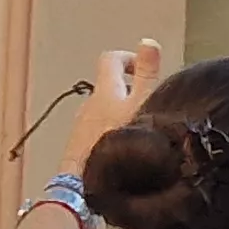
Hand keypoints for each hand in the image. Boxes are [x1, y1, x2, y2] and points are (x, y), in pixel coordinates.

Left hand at [57, 41, 162, 173]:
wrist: (89, 186)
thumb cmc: (118, 143)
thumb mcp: (141, 105)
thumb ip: (146, 75)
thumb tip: (148, 42)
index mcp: (104, 90)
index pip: (111, 60)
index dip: (128, 59)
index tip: (143, 70)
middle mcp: (89, 105)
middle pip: (107, 88)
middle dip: (127, 91)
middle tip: (148, 104)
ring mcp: (81, 128)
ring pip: (102, 112)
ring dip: (119, 115)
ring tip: (138, 131)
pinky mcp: (79, 149)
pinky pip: (97, 133)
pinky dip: (110, 134)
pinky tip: (123, 152)